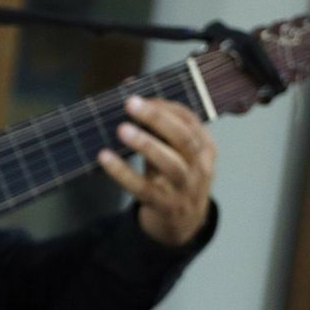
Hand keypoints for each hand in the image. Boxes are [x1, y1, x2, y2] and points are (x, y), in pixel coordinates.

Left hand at [98, 96, 215, 246]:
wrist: (181, 225)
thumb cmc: (172, 178)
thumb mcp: (170, 151)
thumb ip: (154, 124)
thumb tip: (128, 85)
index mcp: (204, 149)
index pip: (191, 121)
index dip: (166, 106)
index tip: (141, 94)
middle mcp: (200, 168)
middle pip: (184, 140)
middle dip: (158, 119)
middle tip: (130, 103)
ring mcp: (185, 189)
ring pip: (171, 165)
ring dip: (146, 145)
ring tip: (121, 129)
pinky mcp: (165, 206)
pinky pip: (144, 189)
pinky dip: (123, 173)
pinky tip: (104, 158)